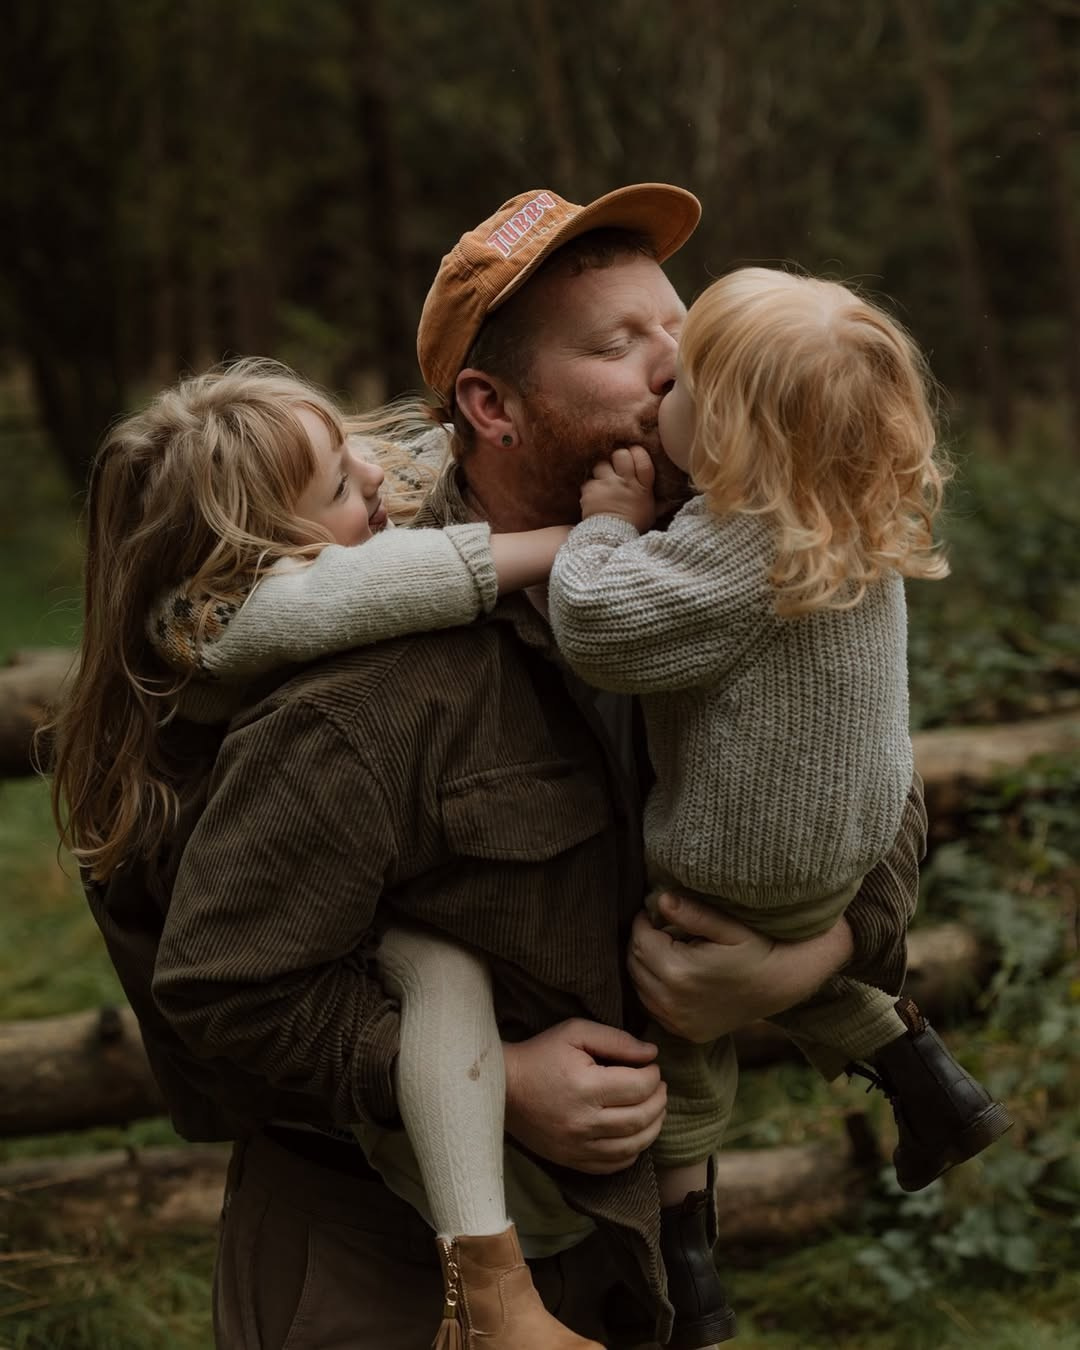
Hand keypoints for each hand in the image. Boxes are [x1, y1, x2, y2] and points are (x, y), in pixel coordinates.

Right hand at [503, 1019, 666, 1173]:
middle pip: (640, 1118)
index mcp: (586, 1087)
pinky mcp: (572, 1161)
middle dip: (659, 1100)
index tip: (652, 1066)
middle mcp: (584, 1122)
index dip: (653, 1075)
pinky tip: (636, 1135)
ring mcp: (578, 1147)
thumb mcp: (575, 1033)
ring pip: (632, 1146)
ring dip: (653, 1127)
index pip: (639, 1087)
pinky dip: (633, 1152)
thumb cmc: (540, 1055)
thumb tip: (651, 1053)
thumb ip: (616, 1040)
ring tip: (655, 1109)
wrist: (502, 1089)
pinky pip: (613, 1165)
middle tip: (660, 1087)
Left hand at [580, 446, 655, 531]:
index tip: (634, 455)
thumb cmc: (633, 526)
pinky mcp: (591, 490)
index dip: (637, 452)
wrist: (611, 538)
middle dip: (618, 457)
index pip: (642, 459)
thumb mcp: (651, 514)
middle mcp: (625, 482)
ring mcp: (607, 484)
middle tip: (617, 466)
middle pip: (621, 455)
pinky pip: (589, 481)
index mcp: (642, 486)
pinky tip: (594, 496)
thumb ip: (660, 504)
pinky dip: (590, 488)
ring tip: (604, 481)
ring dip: (602, 470)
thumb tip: (672, 501)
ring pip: (602, 464)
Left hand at [628, 894, 854, 1042]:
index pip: (640, 941)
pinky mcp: (684, 1032)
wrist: (779, 986)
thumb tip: (659, 899)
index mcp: (679, 972)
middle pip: (635, 964)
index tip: (651, 911)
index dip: (643, 922)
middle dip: (642, 942)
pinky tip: (671, 974)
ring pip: (639, 987)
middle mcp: (672, 1002)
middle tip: (658, 927)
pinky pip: (652, 1007)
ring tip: (665, 948)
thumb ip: (692, 913)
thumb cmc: (756, 950)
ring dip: (645, 966)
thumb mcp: (727, 927)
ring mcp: (677, 1021)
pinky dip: (653, 989)